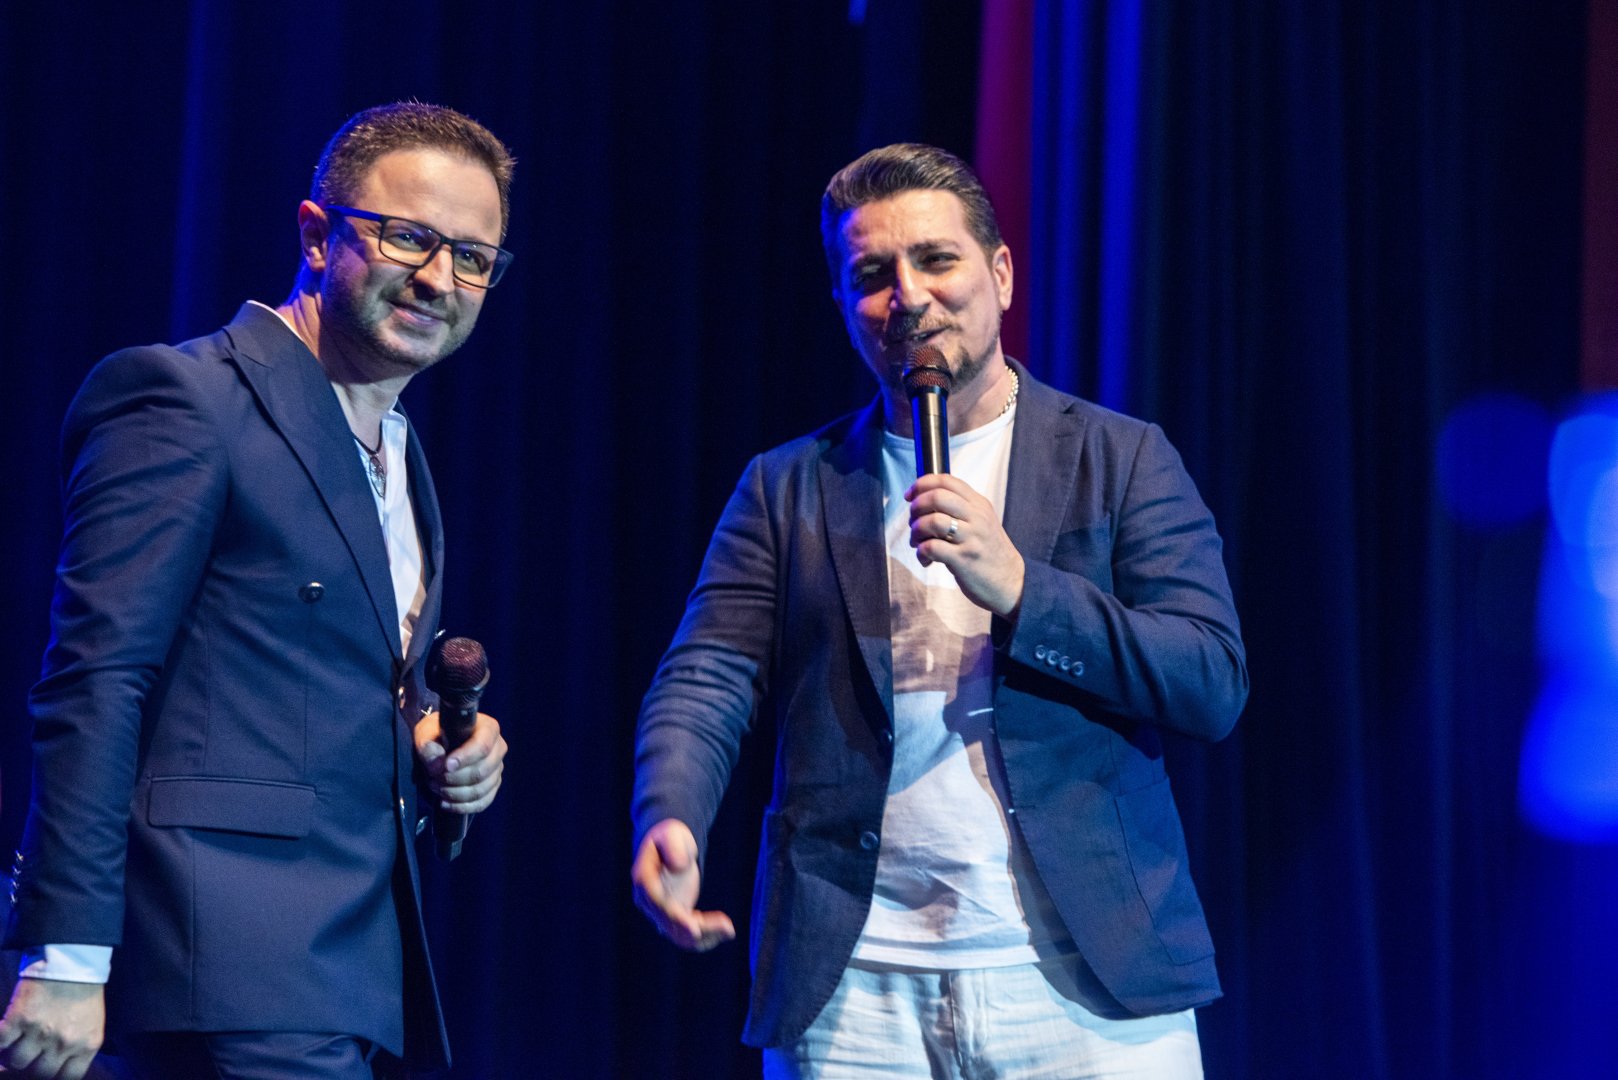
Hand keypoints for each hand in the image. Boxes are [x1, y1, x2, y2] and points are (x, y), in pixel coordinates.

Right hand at [0, 978, 103, 1079]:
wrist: (72, 961)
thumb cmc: (83, 993)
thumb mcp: (92, 1024)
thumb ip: (77, 1049)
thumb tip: (53, 1070)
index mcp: (87, 1045)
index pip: (67, 1079)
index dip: (52, 1077)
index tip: (42, 1071)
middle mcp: (65, 1042)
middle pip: (38, 1074)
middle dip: (30, 1068)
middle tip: (27, 1056)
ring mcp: (41, 1032)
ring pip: (17, 1062)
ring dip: (12, 1054)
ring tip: (15, 1042)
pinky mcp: (19, 1018)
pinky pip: (0, 1043)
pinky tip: (4, 1031)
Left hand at [414, 711, 506, 813]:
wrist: (442, 744)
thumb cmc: (437, 734)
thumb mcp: (426, 732)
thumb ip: (428, 745)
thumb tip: (436, 764)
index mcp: (488, 728)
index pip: (483, 746)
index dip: (465, 758)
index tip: (446, 766)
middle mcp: (498, 748)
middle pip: (482, 771)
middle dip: (454, 779)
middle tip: (433, 778)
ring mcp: (497, 769)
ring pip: (481, 789)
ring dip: (455, 793)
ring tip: (435, 787)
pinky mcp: (493, 787)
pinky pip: (482, 803)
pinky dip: (462, 806)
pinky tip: (444, 803)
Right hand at [630, 819, 735, 951]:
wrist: (670, 845)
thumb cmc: (670, 836)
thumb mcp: (672, 834)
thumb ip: (673, 847)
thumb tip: (679, 866)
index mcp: (643, 880)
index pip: (657, 903)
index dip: (674, 918)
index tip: (695, 929)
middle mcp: (648, 901)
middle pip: (670, 923)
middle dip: (697, 929)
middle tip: (727, 927)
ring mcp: (660, 911)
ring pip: (679, 934)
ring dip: (705, 936)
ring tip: (729, 930)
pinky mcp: (674, 915)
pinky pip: (687, 934)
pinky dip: (706, 936)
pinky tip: (725, 931)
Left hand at [906, 473, 1024, 616]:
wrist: (1011, 582)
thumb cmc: (988, 552)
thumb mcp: (981, 522)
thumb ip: (959, 508)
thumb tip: (924, 499)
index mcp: (979, 504)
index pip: (946, 480)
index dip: (921, 484)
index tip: (909, 496)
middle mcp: (977, 517)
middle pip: (937, 497)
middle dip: (916, 507)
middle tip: (913, 522)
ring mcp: (972, 538)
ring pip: (933, 521)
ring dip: (916, 531)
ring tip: (917, 542)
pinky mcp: (964, 559)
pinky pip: (932, 548)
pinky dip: (921, 552)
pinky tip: (925, 559)